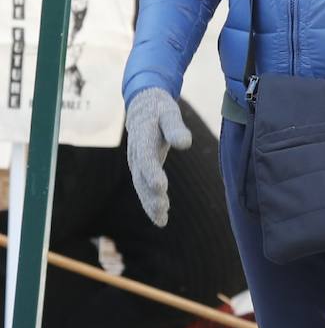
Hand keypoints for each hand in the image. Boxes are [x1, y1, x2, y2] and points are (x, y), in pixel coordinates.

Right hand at [125, 88, 191, 226]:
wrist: (142, 108)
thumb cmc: (160, 110)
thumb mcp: (169, 113)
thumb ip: (176, 127)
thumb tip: (185, 143)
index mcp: (142, 138)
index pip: (146, 157)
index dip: (152, 172)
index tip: (160, 186)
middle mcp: (136, 154)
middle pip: (141, 177)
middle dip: (150, 194)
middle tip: (162, 209)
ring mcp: (136, 163)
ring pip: (141, 186)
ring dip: (150, 203)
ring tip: (161, 220)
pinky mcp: (141, 169)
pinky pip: (144, 188)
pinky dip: (150, 202)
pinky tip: (161, 218)